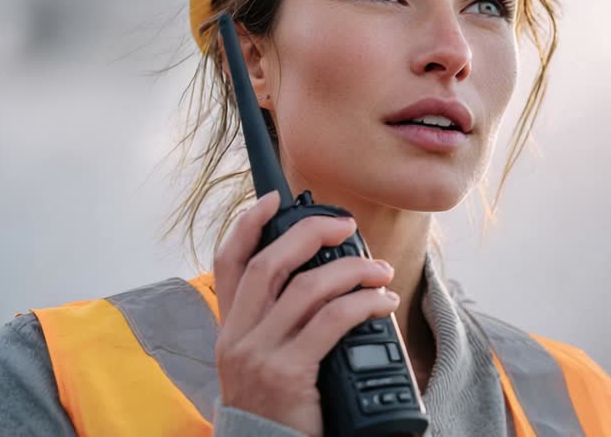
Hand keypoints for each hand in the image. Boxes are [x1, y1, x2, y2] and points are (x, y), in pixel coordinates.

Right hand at [213, 191, 399, 436]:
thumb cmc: (274, 410)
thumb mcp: (258, 363)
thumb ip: (274, 324)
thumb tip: (320, 280)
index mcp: (230, 330)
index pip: (228, 263)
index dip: (247, 224)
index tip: (272, 199)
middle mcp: (239, 338)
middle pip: (270, 263)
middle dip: (311, 233)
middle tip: (346, 227)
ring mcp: (260, 356)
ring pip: (307, 288)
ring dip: (351, 270)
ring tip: (379, 271)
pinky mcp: (288, 374)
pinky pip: (332, 321)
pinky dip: (363, 303)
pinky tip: (382, 303)